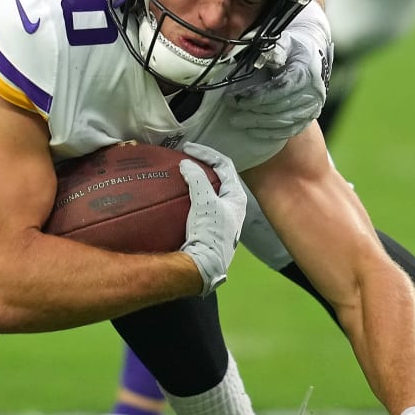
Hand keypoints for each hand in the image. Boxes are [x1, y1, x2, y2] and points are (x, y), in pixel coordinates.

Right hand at [177, 143, 247, 295]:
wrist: (204, 266)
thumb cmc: (209, 233)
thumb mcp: (204, 202)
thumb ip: (196, 179)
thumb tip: (186, 164)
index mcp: (237, 197)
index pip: (224, 164)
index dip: (206, 153)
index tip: (188, 149)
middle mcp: (232, 205)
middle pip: (218, 176)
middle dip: (202, 164)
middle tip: (184, 156)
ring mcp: (221, 216)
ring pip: (209, 189)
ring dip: (195, 178)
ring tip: (180, 172)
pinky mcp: (209, 226)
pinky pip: (200, 202)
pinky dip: (189, 194)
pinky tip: (177, 194)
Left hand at [229, 3, 331, 140]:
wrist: (315, 53)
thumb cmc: (294, 46)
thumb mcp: (284, 41)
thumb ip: (273, 51)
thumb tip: (260, 60)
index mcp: (305, 72)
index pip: (278, 89)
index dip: (254, 97)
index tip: (232, 99)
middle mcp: (313, 92)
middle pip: (279, 108)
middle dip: (252, 113)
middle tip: (230, 114)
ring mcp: (313, 106)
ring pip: (283, 122)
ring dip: (258, 125)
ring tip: (237, 122)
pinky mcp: (310, 117)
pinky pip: (291, 130)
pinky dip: (271, 132)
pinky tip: (253, 131)